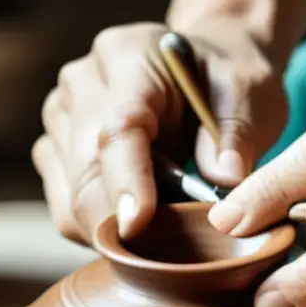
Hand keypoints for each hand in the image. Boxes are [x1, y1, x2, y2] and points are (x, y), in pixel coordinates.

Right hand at [34, 18, 286, 243]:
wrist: (204, 67)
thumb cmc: (227, 79)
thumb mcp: (250, 92)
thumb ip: (238, 133)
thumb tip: (226, 179)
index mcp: (129, 56)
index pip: (117, 127)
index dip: (125, 181)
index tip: (137, 225)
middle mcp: (82, 84)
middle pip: (85, 170)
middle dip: (123, 220)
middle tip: (175, 250)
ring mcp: (61, 116)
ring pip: (70, 199)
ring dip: (114, 226)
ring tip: (168, 221)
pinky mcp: (54, 149)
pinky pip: (66, 209)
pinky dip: (101, 228)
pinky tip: (142, 218)